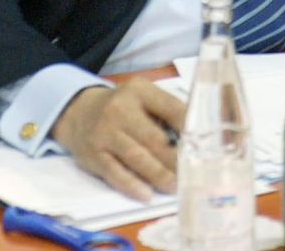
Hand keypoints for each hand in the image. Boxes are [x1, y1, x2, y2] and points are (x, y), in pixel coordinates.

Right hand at [50, 79, 185, 199]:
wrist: (79, 112)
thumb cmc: (123, 107)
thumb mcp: (143, 97)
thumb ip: (166, 111)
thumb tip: (195, 137)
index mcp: (139, 90)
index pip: (170, 108)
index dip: (189, 129)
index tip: (204, 145)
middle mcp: (120, 109)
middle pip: (154, 138)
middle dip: (175, 159)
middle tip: (191, 174)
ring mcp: (105, 133)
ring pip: (136, 157)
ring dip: (158, 175)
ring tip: (174, 186)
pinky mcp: (93, 154)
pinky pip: (115, 173)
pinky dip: (132, 185)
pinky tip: (147, 193)